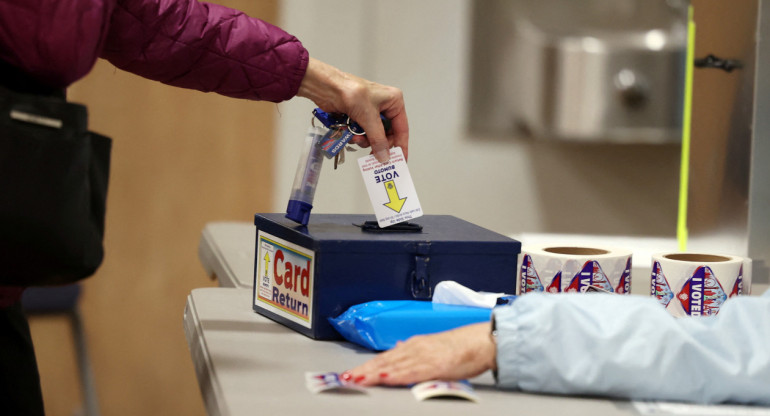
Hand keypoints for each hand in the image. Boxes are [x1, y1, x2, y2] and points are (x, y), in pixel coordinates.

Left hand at [297, 57, 408, 163]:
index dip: (401, 145)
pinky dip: (356, 137)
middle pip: (386, 135)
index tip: (400, 160)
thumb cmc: (349, 91)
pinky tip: (350, 134)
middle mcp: (384, 107)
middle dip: (377, 143)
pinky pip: (362, 134)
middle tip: (373, 154)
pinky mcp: (358, 117)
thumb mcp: (368, 117)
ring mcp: (370, 113)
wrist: (326, 87)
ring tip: (356, 138)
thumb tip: (384, 156)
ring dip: (364, 140)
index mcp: (393, 101)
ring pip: (373, 136)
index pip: (401, 128)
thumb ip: (378, 138)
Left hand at [345, 322, 496, 385]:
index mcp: (414, 345)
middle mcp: (416, 348)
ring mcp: (424, 356)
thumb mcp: (433, 347)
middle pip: (385, 361)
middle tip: (348, 378)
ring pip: (394, 366)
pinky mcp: (435, 365)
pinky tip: (385, 378)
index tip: (352, 372)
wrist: (481, 342)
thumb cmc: (461, 348)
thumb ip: (414, 351)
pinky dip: (397, 375)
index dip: (367, 365)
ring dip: (374, 373)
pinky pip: (412, 372)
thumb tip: (397, 348)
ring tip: (359, 379)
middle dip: (365, 370)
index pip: (385, 357)